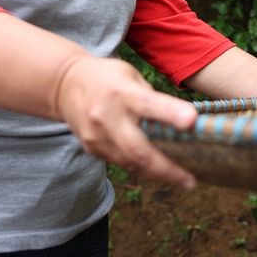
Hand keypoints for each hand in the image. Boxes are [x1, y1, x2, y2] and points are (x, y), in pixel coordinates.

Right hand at [57, 56, 197, 187]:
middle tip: (191, 181)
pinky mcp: (91, 149)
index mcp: (122, 92)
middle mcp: (107, 117)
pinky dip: (141, 167)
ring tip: (182, 179)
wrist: (64, 84)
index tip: (192, 121)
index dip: (171, 114)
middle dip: (167, 169)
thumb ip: (153, 98)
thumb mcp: (131, 75)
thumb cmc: (107, 77)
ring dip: (157, 174)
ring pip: (130, 163)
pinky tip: (157, 169)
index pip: (149, 104)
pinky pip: (121, 163)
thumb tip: (181, 123)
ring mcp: (97, 136)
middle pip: (138, 150)